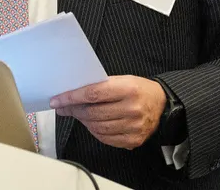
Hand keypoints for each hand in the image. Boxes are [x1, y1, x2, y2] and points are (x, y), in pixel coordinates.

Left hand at [49, 76, 166, 149]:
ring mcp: (133, 127)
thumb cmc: (138, 89)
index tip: (57, 100)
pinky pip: (106, 138)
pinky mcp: (133, 140)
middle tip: (64, 107)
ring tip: (78, 114)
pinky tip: (91, 124)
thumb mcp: (122, 79)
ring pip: (97, 127)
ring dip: (83, 121)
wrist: (162, 105)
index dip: (71, 98)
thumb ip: (100, 86)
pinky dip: (94, 131)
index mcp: (128, 89)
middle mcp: (132, 109)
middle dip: (74, 110)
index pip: (92, 94)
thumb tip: (73, 94)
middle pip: (93, 113)